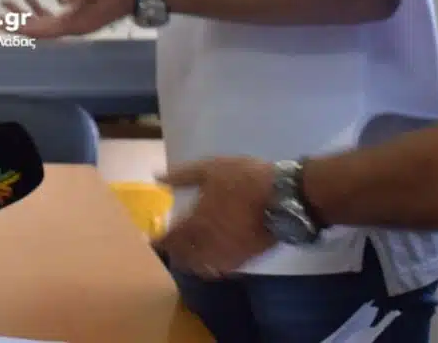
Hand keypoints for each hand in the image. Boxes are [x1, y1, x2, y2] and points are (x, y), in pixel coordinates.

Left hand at [0, 0, 135, 37]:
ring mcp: (75, 21)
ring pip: (41, 22)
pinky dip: (37, 8)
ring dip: (22, 14)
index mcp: (75, 24)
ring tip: (3, 4)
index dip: (17, 27)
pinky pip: (51, 15)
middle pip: (36, 29)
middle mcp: (72, 27)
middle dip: (13, 23)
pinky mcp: (79, 12)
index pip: (39, 29)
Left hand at [155, 157, 278, 278]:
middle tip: (168, 249)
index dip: (160, 241)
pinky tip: (212, 260)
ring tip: (186, 257)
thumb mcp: (209, 168)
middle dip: (174, 254)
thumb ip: (182, 175)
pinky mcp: (248, 258)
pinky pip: (224, 269)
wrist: (285, 196)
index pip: (172, 238)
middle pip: (185, 257)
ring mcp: (229, 253)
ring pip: (204, 267)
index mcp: (197, 221)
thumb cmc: (243, 178)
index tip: (151, 241)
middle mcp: (209, 243)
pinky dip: (213, 267)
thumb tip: (156, 176)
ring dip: (191, 263)